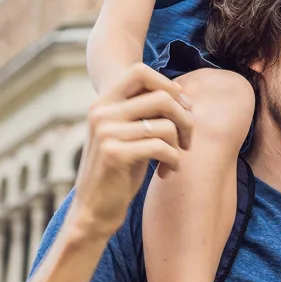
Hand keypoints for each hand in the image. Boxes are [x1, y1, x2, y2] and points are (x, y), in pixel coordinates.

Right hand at [70, 63, 192, 238]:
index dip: (168, 85)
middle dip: (185, 118)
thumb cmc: (117, 172)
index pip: (140, 72)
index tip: (182, 108)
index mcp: (102, 103)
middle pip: (162, 97)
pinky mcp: (115, 154)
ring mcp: (106, 132)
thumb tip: (182, 94)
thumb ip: (143, 112)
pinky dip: (174, 160)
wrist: (93, 210)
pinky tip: (167, 171)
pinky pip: (162, 147)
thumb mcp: (126, 135)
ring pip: (166, 124)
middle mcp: (101, 113)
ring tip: (174, 159)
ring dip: (180, 144)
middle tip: (187, 140)